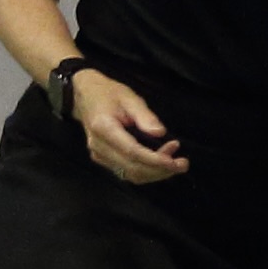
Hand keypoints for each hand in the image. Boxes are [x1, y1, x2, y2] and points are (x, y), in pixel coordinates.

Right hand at [72, 71, 188, 183]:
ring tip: (176, 162)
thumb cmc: (108, 94)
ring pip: (130, 175)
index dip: (155, 160)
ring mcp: (99, 155)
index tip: (174, 162)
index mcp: (104, 129)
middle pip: (132, 168)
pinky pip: (126, 172)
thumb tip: (160, 133)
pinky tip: (161, 162)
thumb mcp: (130, 98)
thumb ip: (145, 116)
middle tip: (182, 163)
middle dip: (160, 170)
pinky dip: (146, 171)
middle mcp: (99, 146)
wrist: (85, 96)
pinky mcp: (103, 159)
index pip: (132, 152)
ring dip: (155, 173)